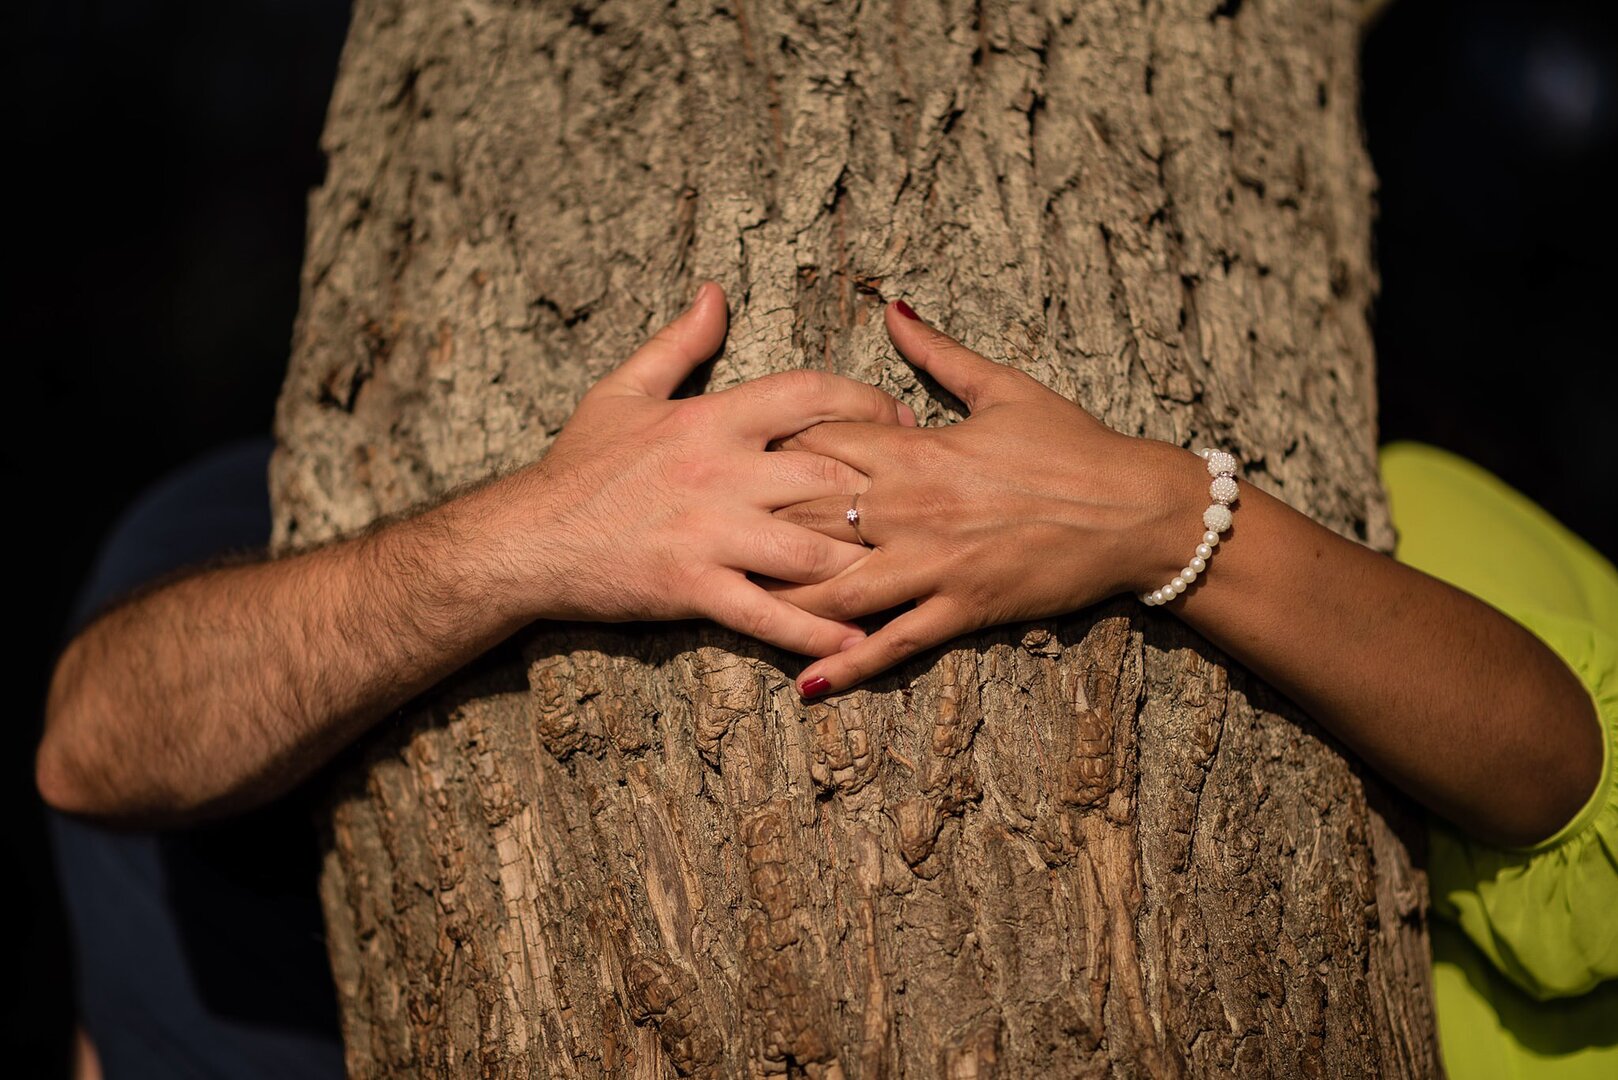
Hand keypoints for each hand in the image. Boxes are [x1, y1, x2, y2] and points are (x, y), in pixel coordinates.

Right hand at [489, 281, 917, 655]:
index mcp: (712, 418)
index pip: (809, 394)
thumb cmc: (579, 466)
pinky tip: (857, 639)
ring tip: (907, 571)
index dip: (866, 403)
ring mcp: (710, 533)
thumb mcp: (623, 390)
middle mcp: (721, 472)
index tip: (902, 421)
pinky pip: (769, 613)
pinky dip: (817, 629)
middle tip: (925, 503)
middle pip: (829, 473)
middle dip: (883, 490)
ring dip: (864, 561)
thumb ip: (680, 343)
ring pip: (812, 547)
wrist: (527, 537)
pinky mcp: (694, 588)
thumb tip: (716, 292)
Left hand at [770, 301, 1201, 693]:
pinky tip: (806, 681)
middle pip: (809, 518)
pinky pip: (896, 643)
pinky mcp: (963, 609)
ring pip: (838, 588)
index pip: (819, 443)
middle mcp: (912, 508)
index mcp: (917, 448)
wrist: (1137, 509)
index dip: (769, 451)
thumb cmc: (1073, 445)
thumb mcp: (1004, 387)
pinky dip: (850, 663)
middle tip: (701, 537)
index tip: (731, 457)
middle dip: (753, 528)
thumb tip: (893, 308)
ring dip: (783, 601)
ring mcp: (935, 565)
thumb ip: (938, 354)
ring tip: (731, 611)